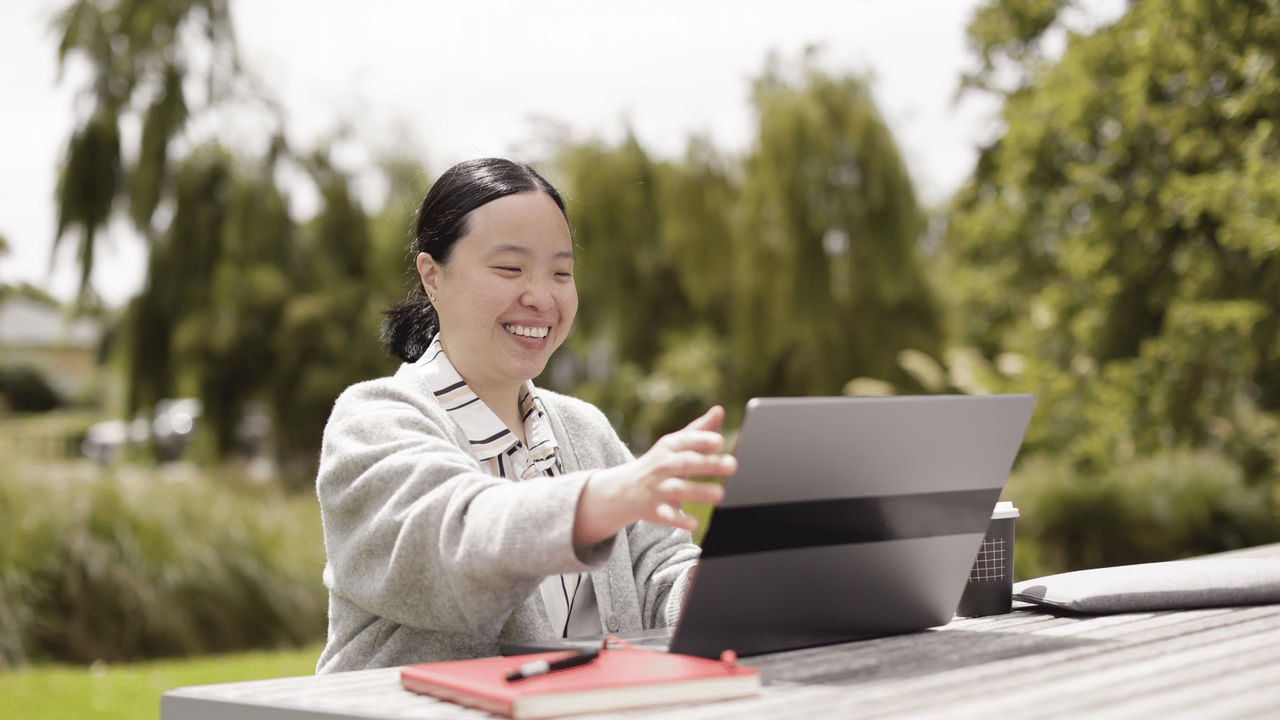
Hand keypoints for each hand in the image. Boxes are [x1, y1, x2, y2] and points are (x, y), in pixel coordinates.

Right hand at [573, 406, 736, 544]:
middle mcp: (663, 466)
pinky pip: (668, 516)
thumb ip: (700, 429)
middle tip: (733, 465)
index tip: (719, 442)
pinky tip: (694, 523)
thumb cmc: (661, 462)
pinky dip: (680, 520)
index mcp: (669, 447)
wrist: (625, 490)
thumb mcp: (676, 444)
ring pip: (679, 489)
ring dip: (700, 492)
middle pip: (686, 463)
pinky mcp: (656, 511)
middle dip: (708, 464)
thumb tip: (720, 410)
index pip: (685, 440)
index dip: (702, 440)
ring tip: (720, 494)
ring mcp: (658, 489)